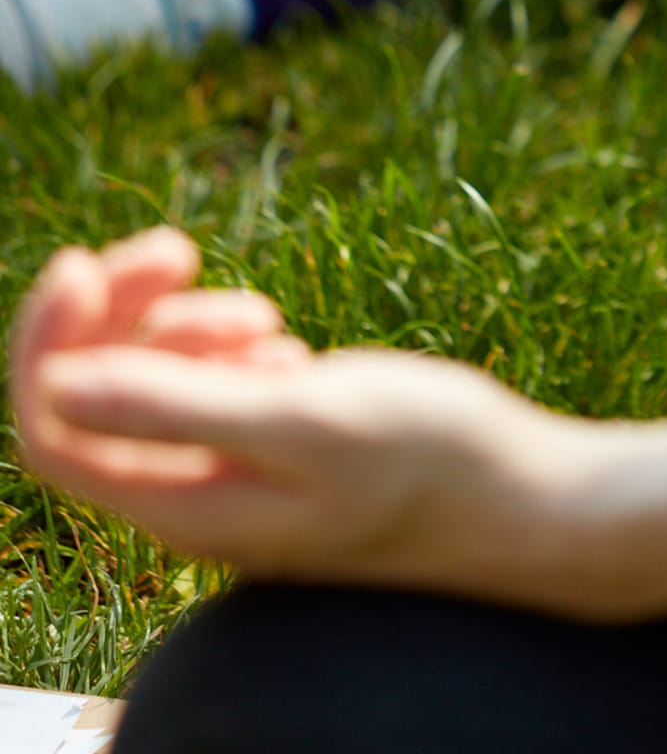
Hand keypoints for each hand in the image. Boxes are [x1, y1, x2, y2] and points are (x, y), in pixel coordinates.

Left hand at [9, 229, 602, 598]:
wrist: (530, 498)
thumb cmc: (432, 461)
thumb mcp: (306, 421)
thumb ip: (179, 409)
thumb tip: (56, 388)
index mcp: (185, 507)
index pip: (55, 429)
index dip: (47, 344)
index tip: (84, 262)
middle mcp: (197, 500)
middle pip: (97, 398)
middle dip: (118, 313)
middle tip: (176, 246)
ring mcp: (240, 475)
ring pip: (159, 385)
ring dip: (187, 327)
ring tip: (265, 314)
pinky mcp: (283, 451)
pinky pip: (216, 389)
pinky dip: (232, 349)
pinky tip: (289, 345)